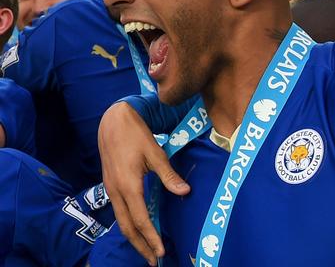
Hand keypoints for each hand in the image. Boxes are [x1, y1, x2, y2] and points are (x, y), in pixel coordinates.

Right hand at [98, 101, 189, 264]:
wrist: (112, 122)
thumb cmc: (136, 135)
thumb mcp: (155, 153)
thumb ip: (169, 175)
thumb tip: (185, 192)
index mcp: (128, 186)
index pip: (141, 220)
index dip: (151, 238)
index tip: (161, 252)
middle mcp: (116, 192)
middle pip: (127, 227)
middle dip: (140, 246)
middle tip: (154, 260)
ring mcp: (111, 189)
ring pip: (121, 221)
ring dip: (134, 237)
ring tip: (146, 250)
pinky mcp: (110, 185)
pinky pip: (119, 211)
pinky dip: (129, 224)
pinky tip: (138, 227)